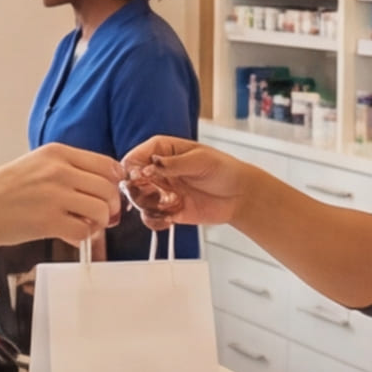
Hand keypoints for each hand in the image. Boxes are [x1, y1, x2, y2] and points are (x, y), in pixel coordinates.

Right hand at [0, 142, 122, 248]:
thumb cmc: (1, 190)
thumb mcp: (35, 164)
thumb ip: (67, 170)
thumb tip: (101, 186)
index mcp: (57, 153)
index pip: (106, 164)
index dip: (115, 183)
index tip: (111, 194)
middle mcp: (59, 171)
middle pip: (108, 188)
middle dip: (112, 207)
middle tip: (106, 217)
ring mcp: (55, 196)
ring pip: (101, 210)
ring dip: (100, 223)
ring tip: (86, 226)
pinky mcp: (49, 221)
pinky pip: (84, 231)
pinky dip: (84, 237)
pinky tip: (72, 235)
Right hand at [116, 136, 256, 234]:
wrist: (239, 195)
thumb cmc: (224, 170)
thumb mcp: (200, 160)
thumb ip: (173, 163)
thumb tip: (152, 165)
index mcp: (163, 151)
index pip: (136, 157)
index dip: (133, 168)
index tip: (140, 176)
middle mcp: (158, 171)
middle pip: (131, 180)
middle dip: (138, 190)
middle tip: (154, 193)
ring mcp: (160, 191)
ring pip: (138, 200)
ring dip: (149, 206)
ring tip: (169, 205)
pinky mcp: (166, 210)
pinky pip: (149, 217)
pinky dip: (155, 220)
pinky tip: (169, 218)